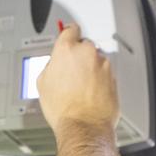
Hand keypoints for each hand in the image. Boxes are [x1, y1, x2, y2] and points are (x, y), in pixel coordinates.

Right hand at [36, 23, 119, 137]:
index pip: (70, 29)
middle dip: (78, 56)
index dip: (68, 33)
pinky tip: (89, 94)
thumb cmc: (63, 109)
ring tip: (80, 89)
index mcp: (67, 50)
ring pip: (95, 60)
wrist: (83, 126)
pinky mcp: (113, 77)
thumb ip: (51, 65)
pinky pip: (104, 74)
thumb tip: (55, 64)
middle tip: (70, 73)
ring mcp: (102, 65)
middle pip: (84, 46)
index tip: (68, 34)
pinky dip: (99, 80)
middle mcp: (87, 53)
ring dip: (89, 69)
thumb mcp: (43, 83)